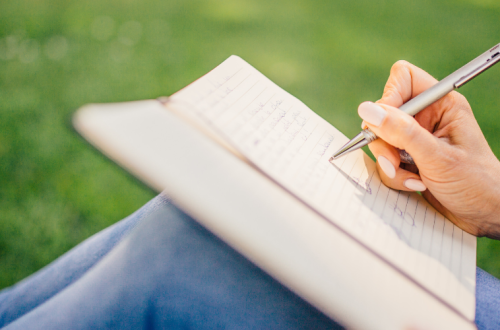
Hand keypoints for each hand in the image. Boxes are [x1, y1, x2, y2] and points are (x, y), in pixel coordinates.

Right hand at [358, 60, 499, 238]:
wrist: (485, 215)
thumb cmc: (475, 183)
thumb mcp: (437, 157)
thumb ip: (401, 132)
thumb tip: (367, 110)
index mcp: (441, 104)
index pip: (403, 78)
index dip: (389, 97)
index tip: (385, 124)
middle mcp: (426, 117)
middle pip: (384, 113)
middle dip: (385, 141)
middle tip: (396, 161)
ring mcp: (415, 139)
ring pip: (380, 140)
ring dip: (390, 164)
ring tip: (413, 179)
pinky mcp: (408, 159)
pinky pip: (385, 161)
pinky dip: (394, 176)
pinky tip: (415, 185)